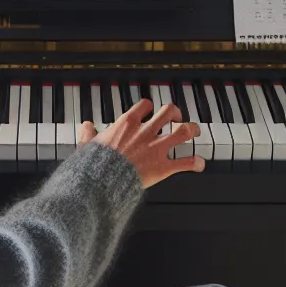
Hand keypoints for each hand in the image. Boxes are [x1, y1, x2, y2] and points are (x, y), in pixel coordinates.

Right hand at [77, 98, 204, 188]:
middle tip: (176, 118)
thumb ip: (89, 134)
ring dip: (192, 130)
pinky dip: (195, 163)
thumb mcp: (88, 145)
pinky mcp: (162, 167)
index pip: (145, 105)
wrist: (102, 181)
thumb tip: (86, 126)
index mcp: (127, 124)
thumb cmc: (95, 164)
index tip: (150, 110)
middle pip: (168, 112)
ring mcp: (156, 149)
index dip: (150, 107)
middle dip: (175, 113)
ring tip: (194, 131)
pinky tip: (200, 164)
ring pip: (182, 132)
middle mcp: (145, 132)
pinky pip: (185, 162)